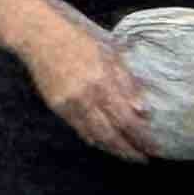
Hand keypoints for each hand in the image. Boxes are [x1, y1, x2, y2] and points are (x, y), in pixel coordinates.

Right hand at [16, 7, 156, 162]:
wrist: (39, 36)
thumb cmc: (78, 38)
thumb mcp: (110, 53)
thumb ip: (127, 81)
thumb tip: (143, 110)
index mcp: (103, 81)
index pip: (126, 119)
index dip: (141, 137)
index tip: (154, 148)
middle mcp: (85, 97)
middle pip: (111, 134)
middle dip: (129, 150)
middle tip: (144, 159)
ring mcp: (69, 104)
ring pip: (94, 135)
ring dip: (112, 148)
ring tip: (127, 154)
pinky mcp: (57, 106)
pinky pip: (79, 129)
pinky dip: (94, 139)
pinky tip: (104, 142)